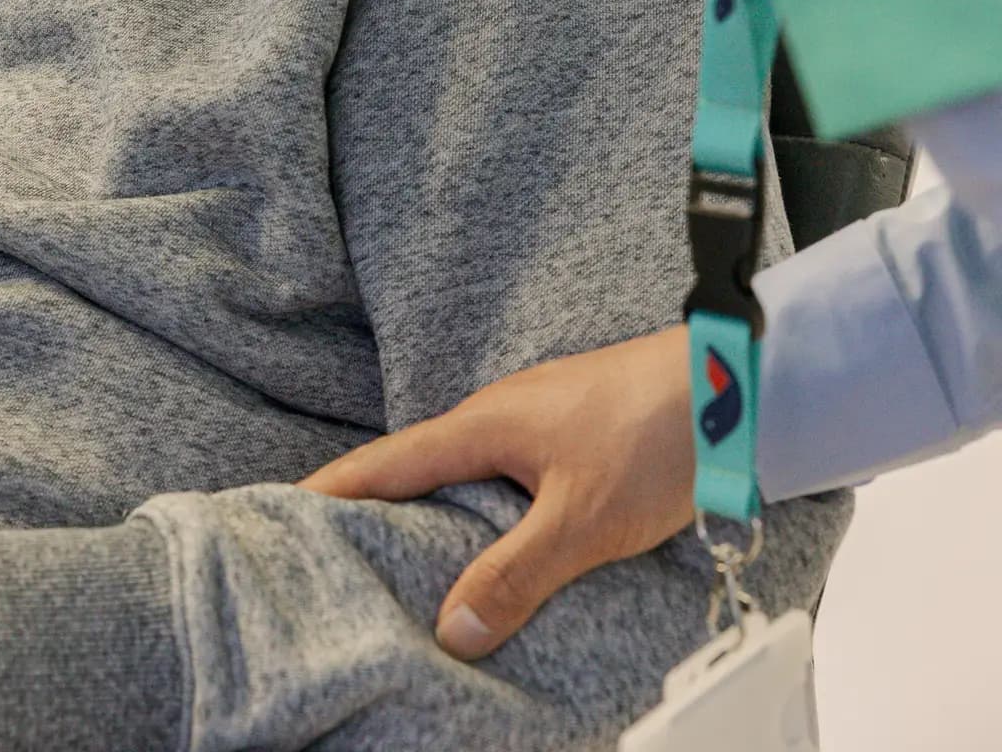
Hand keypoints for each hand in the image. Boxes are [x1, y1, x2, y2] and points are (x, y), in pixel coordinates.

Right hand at [303, 324, 694, 658]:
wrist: (736, 386)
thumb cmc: (657, 435)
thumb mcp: (582, 520)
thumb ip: (515, 574)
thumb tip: (450, 630)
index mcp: (483, 425)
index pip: (386, 463)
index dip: (333, 490)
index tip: (279, 512)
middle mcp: (498, 416)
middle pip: (417, 469)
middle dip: (372, 510)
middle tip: (328, 557)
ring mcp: (535, 422)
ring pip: (465, 477)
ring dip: (433, 516)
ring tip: (403, 570)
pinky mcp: (570, 435)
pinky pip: (503, 480)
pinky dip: (482, 516)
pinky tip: (493, 552)